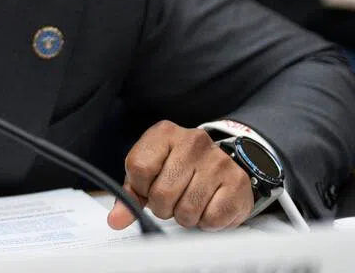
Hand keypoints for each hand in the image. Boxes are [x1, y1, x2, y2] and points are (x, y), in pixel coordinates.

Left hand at [108, 121, 253, 230]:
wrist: (220, 163)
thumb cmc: (177, 168)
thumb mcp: (149, 173)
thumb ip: (130, 195)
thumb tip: (116, 219)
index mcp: (164, 133)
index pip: (138, 168)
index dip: (140, 188)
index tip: (149, 187)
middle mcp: (193, 141)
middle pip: (162, 193)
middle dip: (163, 207)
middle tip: (172, 200)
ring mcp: (218, 160)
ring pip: (187, 210)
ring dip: (184, 217)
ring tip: (189, 203)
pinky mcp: (238, 182)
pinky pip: (212, 219)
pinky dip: (206, 222)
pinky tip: (208, 206)